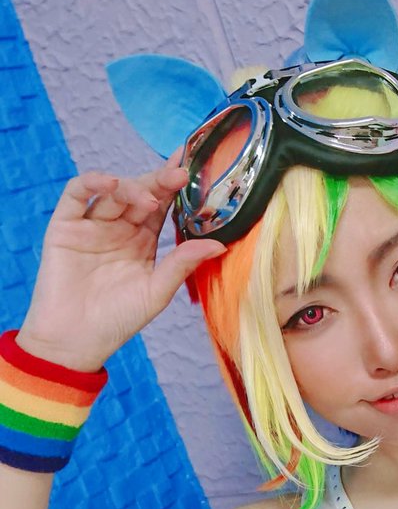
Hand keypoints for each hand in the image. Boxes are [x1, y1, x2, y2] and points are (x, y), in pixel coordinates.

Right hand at [16, 150, 225, 371]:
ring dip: (134, 187)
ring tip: (150, 198)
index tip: (196, 167)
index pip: (163, 204)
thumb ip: (183, 264)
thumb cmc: (117, 320)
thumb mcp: (157, 291)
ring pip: (114, 191)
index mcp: (143, 239)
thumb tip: (221, 245)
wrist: (75, 341)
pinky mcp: (65, 225)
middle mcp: (119, 227)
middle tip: (181, 174)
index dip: (177, 186)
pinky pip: (76, 193)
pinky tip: (112, 184)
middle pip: (141, 192)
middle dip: (161, 181)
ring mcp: (92, 224)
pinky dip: (93, 182)